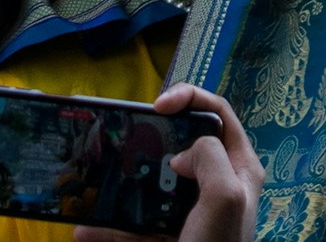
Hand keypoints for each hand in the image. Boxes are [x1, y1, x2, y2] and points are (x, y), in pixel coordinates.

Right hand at [76, 85, 261, 241]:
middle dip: (151, 139)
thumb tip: (181, 155)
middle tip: (127, 137)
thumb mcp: (226, 196)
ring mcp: (193, 215)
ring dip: (122, 186)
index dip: (191, 98)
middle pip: (182, 145)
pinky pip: (137, 227)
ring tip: (96, 180)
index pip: (219, 114)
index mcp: (240, 169)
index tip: (159, 106)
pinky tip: (86, 230)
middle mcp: (218, 186)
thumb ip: (209, 157)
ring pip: (153, 187)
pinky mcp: (171, 240)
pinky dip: (111, 228)